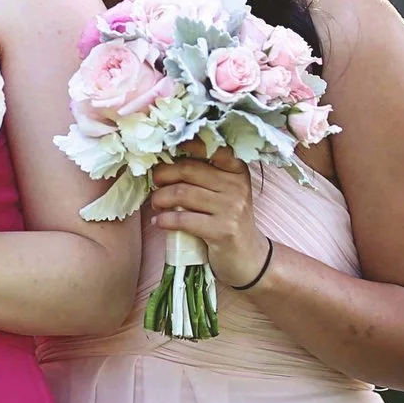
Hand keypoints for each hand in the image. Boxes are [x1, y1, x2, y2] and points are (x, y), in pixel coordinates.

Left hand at [148, 147, 267, 286]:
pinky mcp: (223, 230)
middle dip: (163, 174)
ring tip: (155, 203)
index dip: (187, 144)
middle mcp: (236, 185)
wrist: (249, 257)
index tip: (166, 149)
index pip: (212, 148)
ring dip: (160, 198)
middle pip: (188, 170)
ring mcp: (231, 208)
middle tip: (154, 183)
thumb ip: (204, 175)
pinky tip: (159, 222)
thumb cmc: (228, 220)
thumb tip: (163, 161)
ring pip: (182, 193)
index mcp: (236, 170)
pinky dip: (165, 219)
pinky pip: (183, 219)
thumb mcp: (224, 192)